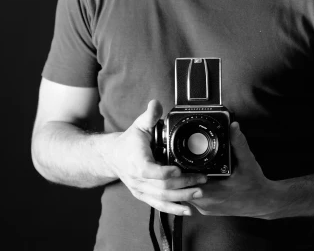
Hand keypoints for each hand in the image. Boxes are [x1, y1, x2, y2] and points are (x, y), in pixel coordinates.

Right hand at [102, 100, 207, 215]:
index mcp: (137, 162)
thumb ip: (149, 116)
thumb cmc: (128, 142)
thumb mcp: (138, 125)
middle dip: (183, 185)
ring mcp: (141, 189)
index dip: (166, 172)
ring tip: (198, 194)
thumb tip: (156, 104)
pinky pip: (158, 205)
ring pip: (162, 198)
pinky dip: (173, 209)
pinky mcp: (144, 196)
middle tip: (201, 180)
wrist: (113, 157)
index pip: (151, 171)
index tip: (180, 169)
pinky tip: (187, 209)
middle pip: (162, 186)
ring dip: (181, 198)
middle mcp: (138, 179)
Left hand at [188, 122, 278, 218]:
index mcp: (212, 193)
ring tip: (185, 168)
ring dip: (184, 182)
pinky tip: (194, 178)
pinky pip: (192, 199)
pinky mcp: (207, 210)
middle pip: (182, 189)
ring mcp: (205, 208)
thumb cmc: (255, 185)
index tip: (178, 160)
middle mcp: (206, 203)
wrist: (264, 203)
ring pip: (185, 195)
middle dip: (180, 174)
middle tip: (179, 161)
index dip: (179, 171)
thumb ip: (238, 143)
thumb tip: (233, 127)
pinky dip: (191, 188)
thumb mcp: (247, 162)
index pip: (185, 183)